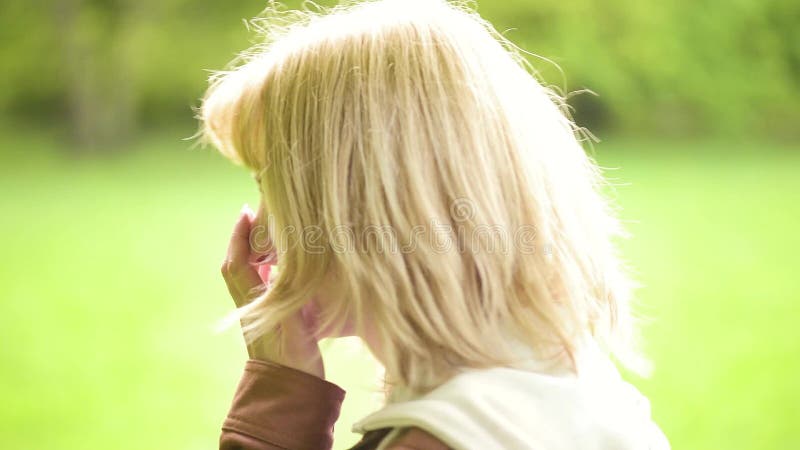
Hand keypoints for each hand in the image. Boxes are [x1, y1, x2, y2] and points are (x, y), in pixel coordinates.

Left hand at [220, 203, 324, 378]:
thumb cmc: (292, 357)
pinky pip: (262, 287)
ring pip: (249, 276)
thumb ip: (285, 289)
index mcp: (253, 301)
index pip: (237, 261)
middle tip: (257, 217)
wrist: (291, 391)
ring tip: (270, 236)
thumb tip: (277, 262)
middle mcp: (250, 306)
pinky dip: (268, 269)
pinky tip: (283, 266)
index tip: (247, 212)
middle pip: (237, 266)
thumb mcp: (292, 319)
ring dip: (254, 254)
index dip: (239, 235)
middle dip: (243, 240)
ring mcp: (259, 314)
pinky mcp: (271, 322)